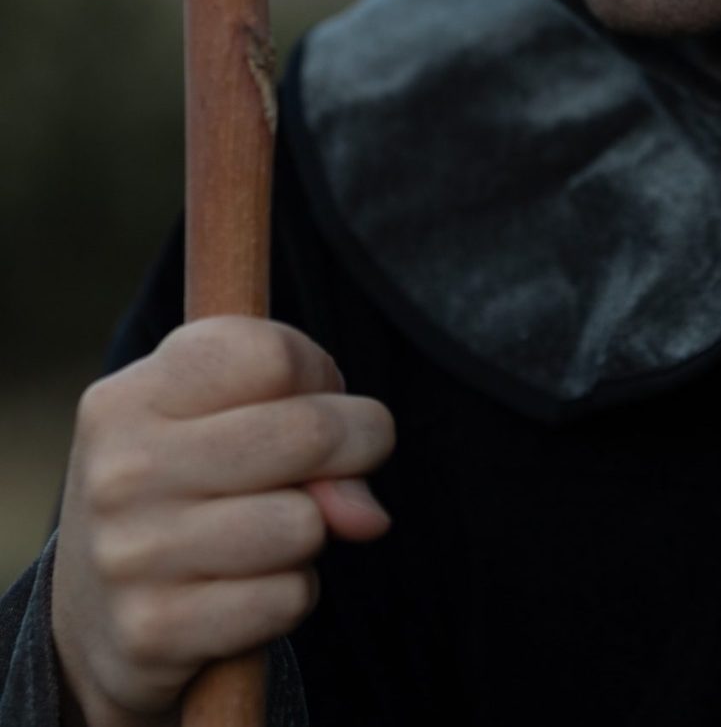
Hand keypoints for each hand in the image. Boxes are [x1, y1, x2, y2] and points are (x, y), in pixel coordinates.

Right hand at [51, 317, 394, 725]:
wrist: (88, 614)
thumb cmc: (186, 485)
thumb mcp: (223, 420)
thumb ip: (312, 424)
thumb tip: (366, 516)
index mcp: (134, 395)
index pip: (276, 356)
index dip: (320, 375)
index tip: (309, 396)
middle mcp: (123, 468)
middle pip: (310, 431)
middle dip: (358, 447)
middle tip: (333, 468)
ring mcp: (131, 553)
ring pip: (307, 523)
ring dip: (313, 532)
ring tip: (264, 532)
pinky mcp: (153, 632)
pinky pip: (289, 598)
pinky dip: (290, 594)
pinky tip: (244, 588)